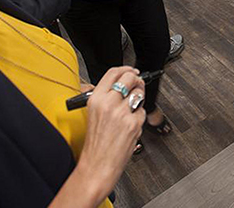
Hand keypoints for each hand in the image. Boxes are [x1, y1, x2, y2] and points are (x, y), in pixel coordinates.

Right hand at [76, 67, 145, 202]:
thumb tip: (114, 84)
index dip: (125, 69)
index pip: (113, 73)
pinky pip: (142, 112)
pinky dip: (139, 116)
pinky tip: (130, 124)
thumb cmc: (95, 143)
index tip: (131, 70)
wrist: (98, 165)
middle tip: (137, 85)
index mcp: (96, 99)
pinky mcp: (134, 123)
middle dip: (136, 80)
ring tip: (132, 108)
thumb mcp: (91, 114)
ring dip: (139, 98)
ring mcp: (122, 113)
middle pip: (130, 78)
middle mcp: (109, 103)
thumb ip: (102, 97)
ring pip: (139, 93)